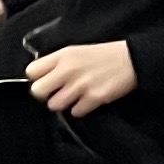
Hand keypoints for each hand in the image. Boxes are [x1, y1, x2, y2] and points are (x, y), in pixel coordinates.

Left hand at [24, 39, 138, 116]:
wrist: (133, 59)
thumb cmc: (104, 55)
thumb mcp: (77, 51)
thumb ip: (58, 63)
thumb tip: (42, 77)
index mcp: (63, 56)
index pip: (31, 71)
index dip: (37, 78)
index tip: (47, 80)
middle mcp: (68, 70)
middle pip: (37, 91)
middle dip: (46, 94)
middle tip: (57, 92)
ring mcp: (80, 86)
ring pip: (54, 105)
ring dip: (64, 103)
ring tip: (74, 97)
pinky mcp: (94, 98)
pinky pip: (75, 112)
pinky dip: (81, 109)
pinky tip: (88, 100)